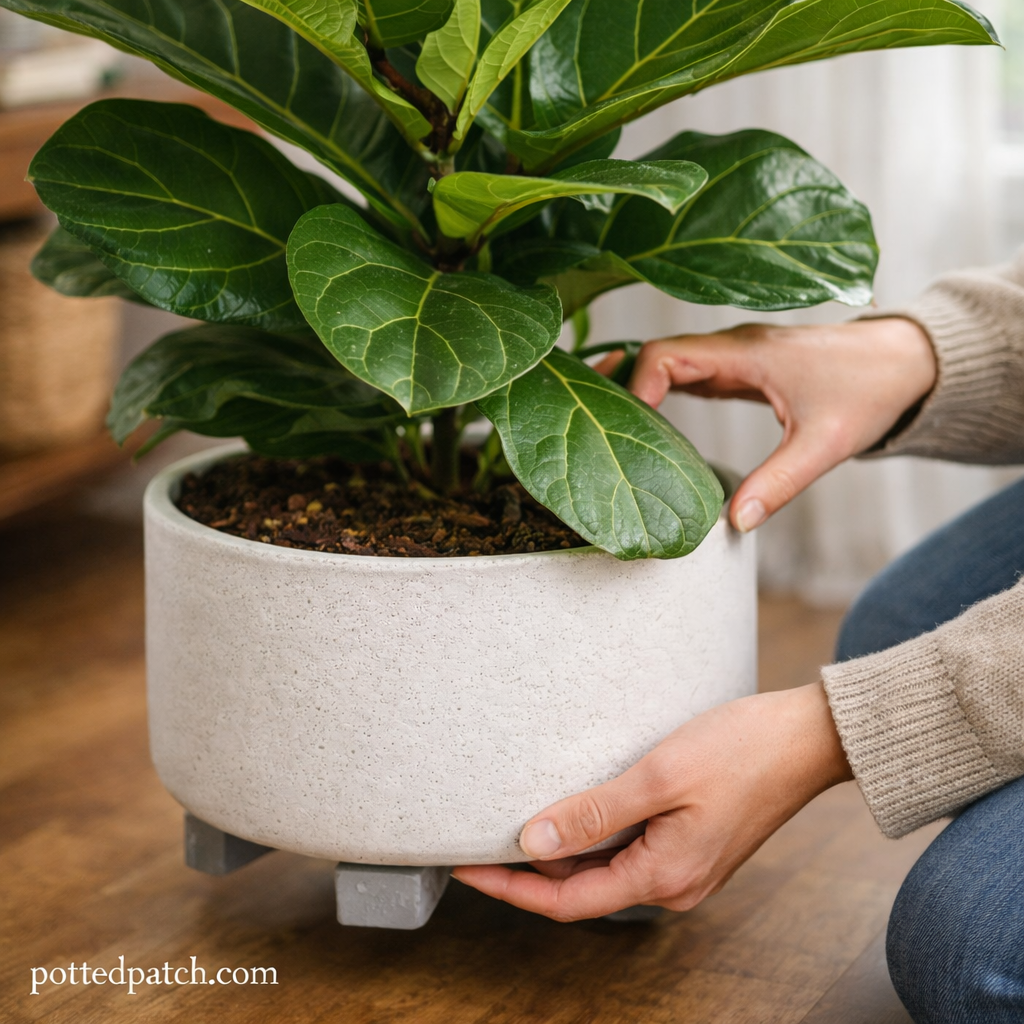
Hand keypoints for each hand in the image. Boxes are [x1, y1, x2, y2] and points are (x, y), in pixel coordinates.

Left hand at [452, 684, 852, 921]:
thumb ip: (594, 813)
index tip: (467, 867)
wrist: (808, 739)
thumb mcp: (658, 776)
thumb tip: (533, 845)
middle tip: (482, 835)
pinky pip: (630, 852)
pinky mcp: (694, 845)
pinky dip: (596, 837)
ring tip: (518, 819)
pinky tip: (576, 809)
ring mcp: (687, 867)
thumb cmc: (741, 749)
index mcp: (665, 877)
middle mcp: (675, 885)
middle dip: (530, 868)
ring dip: (563, 851)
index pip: (566, 901)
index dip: (511, 888)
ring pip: (605, 870)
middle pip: (583, 889)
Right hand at [604, 318, 936, 531]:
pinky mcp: (740, 370)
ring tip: (598, 422)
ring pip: (667, 364)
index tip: (624, 425)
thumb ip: (778, 483)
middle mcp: (732, 348)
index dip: (636, 384)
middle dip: (616, 382)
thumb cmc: (870, 391)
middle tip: (581, 417)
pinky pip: (687, 376)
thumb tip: (733, 523)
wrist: (905, 361)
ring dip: (634, 387)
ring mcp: (734, 357)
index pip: (667, 355)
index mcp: (745, 353)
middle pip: (654, 354)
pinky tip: (642, 420)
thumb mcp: (825, 443)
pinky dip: (659, 394)